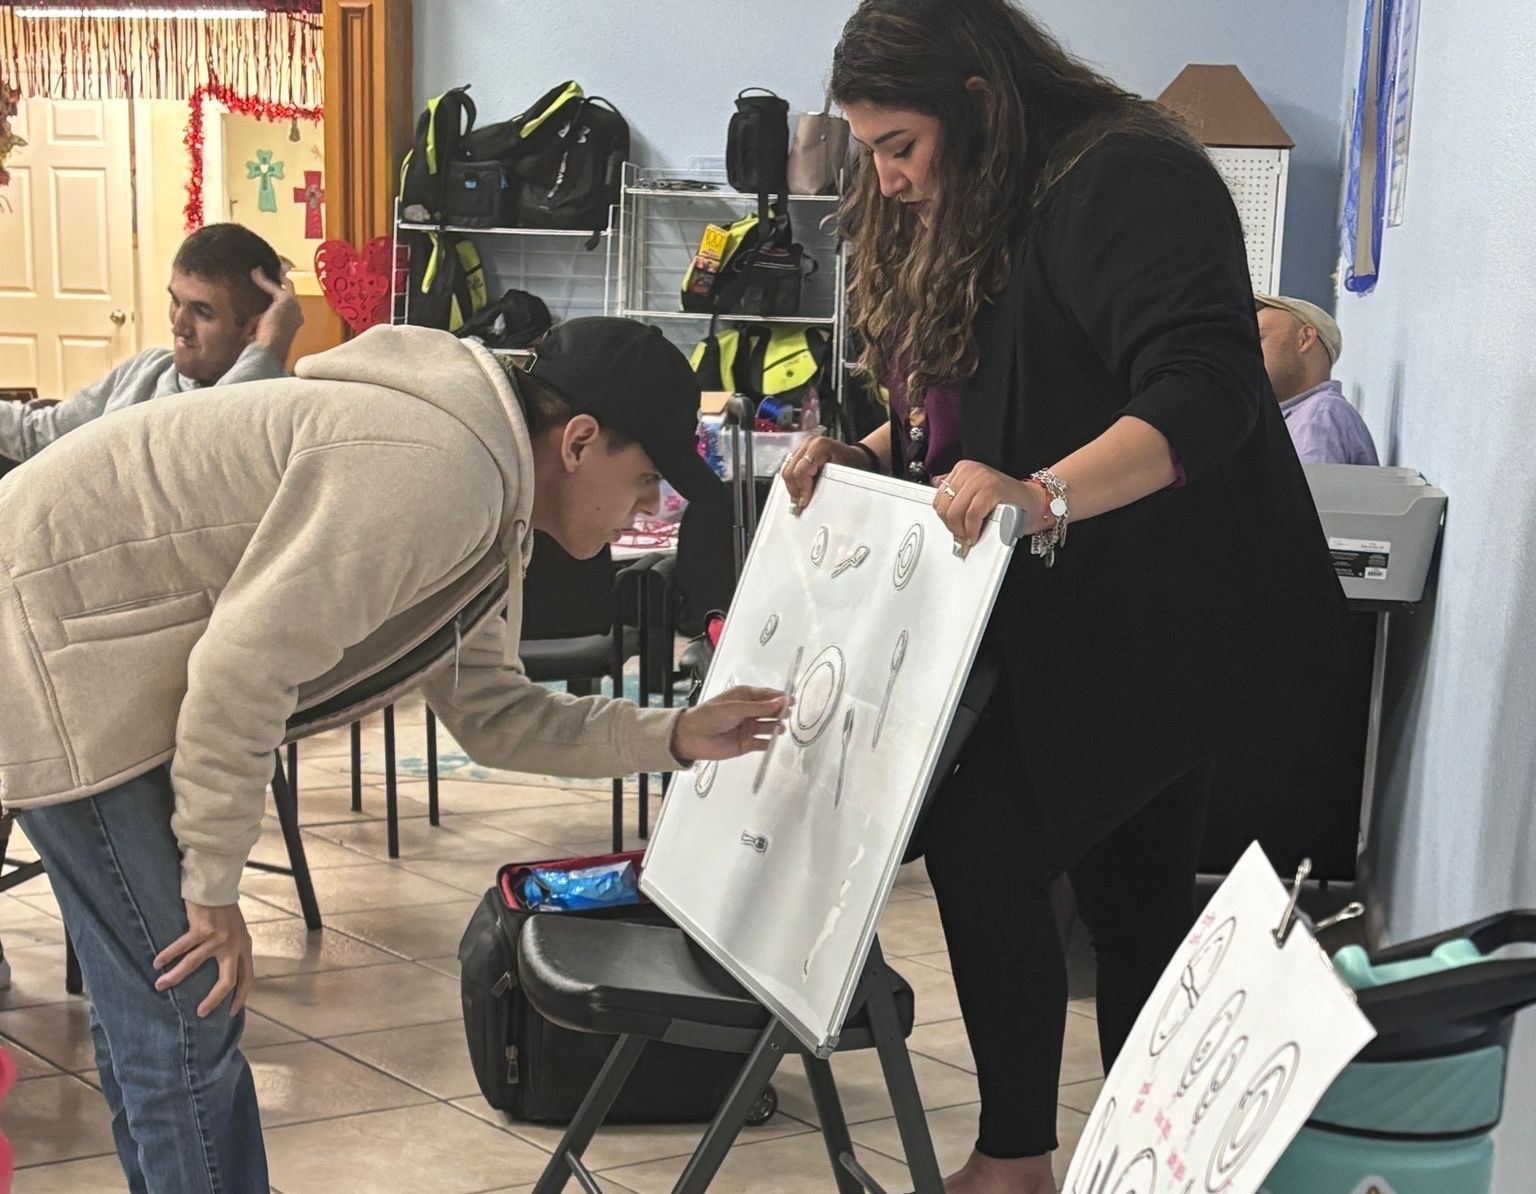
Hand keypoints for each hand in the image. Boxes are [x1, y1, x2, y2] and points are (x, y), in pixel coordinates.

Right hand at [153, 899, 253, 1017]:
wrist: (217, 887)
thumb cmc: (225, 912)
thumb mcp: (236, 933)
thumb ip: (233, 951)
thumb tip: (222, 974)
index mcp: (244, 947)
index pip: (247, 977)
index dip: (240, 996)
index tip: (231, 1013)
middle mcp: (234, 945)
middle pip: (228, 980)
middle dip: (214, 999)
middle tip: (201, 1013)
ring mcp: (218, 937)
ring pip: (194, 964)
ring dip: (175, 977)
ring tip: (160, 986)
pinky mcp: (202, 929)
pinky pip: (182, 947)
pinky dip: (168, 956)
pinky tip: (157, 963)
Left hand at [250, 268, 303, 361]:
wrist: (271, 349)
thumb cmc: (267, 347)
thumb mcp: (264, 334)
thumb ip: (261, 324)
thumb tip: (250, 325)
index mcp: (295, 322)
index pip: (289, 304)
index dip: (279, 294)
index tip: (271, 287)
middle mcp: (298, 313)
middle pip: (290, 291)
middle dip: (282, 280)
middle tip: (274, 269)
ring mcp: (294, 306)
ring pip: (285, 285)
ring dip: (274, 276)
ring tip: (261, 268)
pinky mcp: (286, 300)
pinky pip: (273, 286)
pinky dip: (263, 279)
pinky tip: (255, 272)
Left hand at [671, 686, 789, 763]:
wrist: (691, 737)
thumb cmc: (709, 716)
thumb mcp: (734, 708)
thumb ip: (759, 707)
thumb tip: (781, 702)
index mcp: (745, 697)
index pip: (767, 695)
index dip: (780, 698)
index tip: (791, 701)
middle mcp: (749, 711)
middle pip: (771, 711)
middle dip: (780, 712)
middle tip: (787, 714)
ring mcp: (749, 728)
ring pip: (769, 727)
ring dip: (776, 727)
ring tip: (779, 728)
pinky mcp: (747, 744)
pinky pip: (763, 743)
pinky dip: (769, 742)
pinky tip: (772, 741)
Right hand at [781, 435, 871, 512]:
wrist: (856, 457)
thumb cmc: (853, 464)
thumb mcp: (843, 475)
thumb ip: (826, 488)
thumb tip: (810, 502)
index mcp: (819, 446)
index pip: (800, 470)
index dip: (801, 489)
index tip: (804, 503)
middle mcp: (808, 444)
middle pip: (790, 471)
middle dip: (795, 491)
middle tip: (800, 506)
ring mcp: (802, 447)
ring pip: (787, 471)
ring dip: (792, 488)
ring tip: (799, 501)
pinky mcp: (799, 453)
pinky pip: (789, 470)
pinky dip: (793, 483)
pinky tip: (799, 492)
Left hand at [932, 460, 1047, 548]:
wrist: (1034, 503)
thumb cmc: (1007, 502)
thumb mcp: (975, 494)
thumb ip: (957, 493)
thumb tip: (938, 500)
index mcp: (963, 469)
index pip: (938, 498)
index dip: (944, 518)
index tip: (953, 528)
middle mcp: (970, 470)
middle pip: (945, 506)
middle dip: (952, 526)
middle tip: (962, 536)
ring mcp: (981, 478)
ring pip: (955, 511)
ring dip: (961, 530)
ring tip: (970, 536)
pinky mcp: (992, 488)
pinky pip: (972, 515)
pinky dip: (972, 529)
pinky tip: (976, 534)